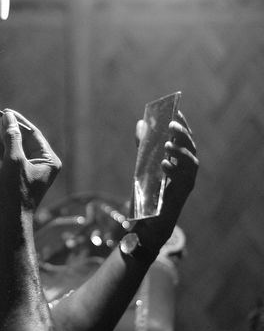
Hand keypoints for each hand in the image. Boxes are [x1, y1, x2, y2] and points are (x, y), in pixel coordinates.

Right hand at [0, 110, 60, 222]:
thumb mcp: (14, 161)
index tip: (4, 112)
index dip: (18, 122)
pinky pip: (9, 156)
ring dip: (3, 139)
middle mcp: (41, 163)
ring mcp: (28, 169)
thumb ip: (12, 137)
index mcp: (48, 160)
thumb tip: (7, 116)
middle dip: (8, 130)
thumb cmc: (16, 192)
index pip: (33, 133)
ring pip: (15, 147)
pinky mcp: (16, 175)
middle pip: (24, 139)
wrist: (8, 218)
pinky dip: (0, 149)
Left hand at [134, 111, 198, 250]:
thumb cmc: (150, 189)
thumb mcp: (145, 163)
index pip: (186, 138)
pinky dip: (173, 170)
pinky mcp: (181, 193)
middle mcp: (188, 169)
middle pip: (190, 148)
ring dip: (180, 151)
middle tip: (172, 125)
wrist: (150, 219)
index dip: (183, 125)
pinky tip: (164, 164)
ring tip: (168, 144)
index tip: (176, 112)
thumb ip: (144, 144)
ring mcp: (187, 181)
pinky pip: (182, 180)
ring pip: (190, 163)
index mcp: (181, 159)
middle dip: (182, 135)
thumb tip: (140, 123)